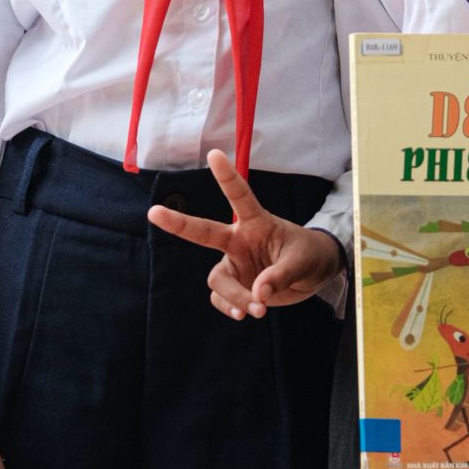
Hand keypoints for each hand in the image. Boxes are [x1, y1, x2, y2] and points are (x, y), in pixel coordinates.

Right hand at [147, 150, 343, 319]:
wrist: (315, 273)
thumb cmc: (308, 255)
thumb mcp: (301, 262)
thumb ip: (279, 276)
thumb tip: (257, 295)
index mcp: (257, 223)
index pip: (240, 197)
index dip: (226, 177)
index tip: (214, 154)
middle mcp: (239, 241)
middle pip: (203, 232)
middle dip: (178, 223)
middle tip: (153, 212)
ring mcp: (235, 264)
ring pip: (217, 280)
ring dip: (234, 297)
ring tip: (258, 309)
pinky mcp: (236, 285)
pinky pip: (221, 298)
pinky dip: (231, 308)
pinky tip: (244, 314)